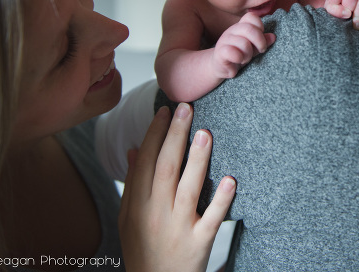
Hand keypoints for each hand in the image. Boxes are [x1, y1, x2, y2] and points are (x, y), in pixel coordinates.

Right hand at [119, 103, 235, 271]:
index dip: (155, 134)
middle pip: (166, 168)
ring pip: (188, 189)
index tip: (165, 111)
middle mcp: (156, 214)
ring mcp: (178, 228)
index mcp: (137, 206)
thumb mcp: (128, 219)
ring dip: (197, 160)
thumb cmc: (144, 250)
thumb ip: (132, 185)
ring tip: (205, 133)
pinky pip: (211, 219)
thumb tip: (133, 149)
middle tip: (185, 108)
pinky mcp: (199, 243)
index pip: (146, 162)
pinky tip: (230, 180)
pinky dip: (220, 200)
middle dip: (174, 136)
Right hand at [212, 12, 275, 78]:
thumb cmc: (238, 55)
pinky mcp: (220, 52)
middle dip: (260, 41)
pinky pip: (232, 52)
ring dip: (249, 54)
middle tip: (261, 50)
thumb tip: (273, 37)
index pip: (251, 16)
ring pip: (243, 43)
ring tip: (245, 59)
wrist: (220, 67)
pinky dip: (239, 58)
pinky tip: (238, 62)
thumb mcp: (252, 48)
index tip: (261, 38)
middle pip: (249, 29)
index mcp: (240, 26)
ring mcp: (224, 41)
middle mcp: (231, 31)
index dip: (260, 26)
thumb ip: (262, 42)